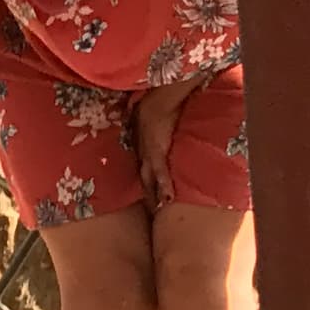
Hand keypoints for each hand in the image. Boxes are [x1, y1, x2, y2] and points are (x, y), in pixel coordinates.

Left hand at [134, 79, 193, 205]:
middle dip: (146, 194)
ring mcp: (149, 153)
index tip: (147, 193)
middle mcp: (142, 151)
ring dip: (153, 195)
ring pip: (150, 180)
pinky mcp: (157, 151)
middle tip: (150, 210)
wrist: (159, 97)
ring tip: (157, 211)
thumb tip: (152, 125)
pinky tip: (168, 200)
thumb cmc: (154, 101)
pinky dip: (164, 186)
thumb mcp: (149, 116)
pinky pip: (161, 173)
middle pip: (143, 177)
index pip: (142, 166)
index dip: (144, 180)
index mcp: (142, 144)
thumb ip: (150, 124)